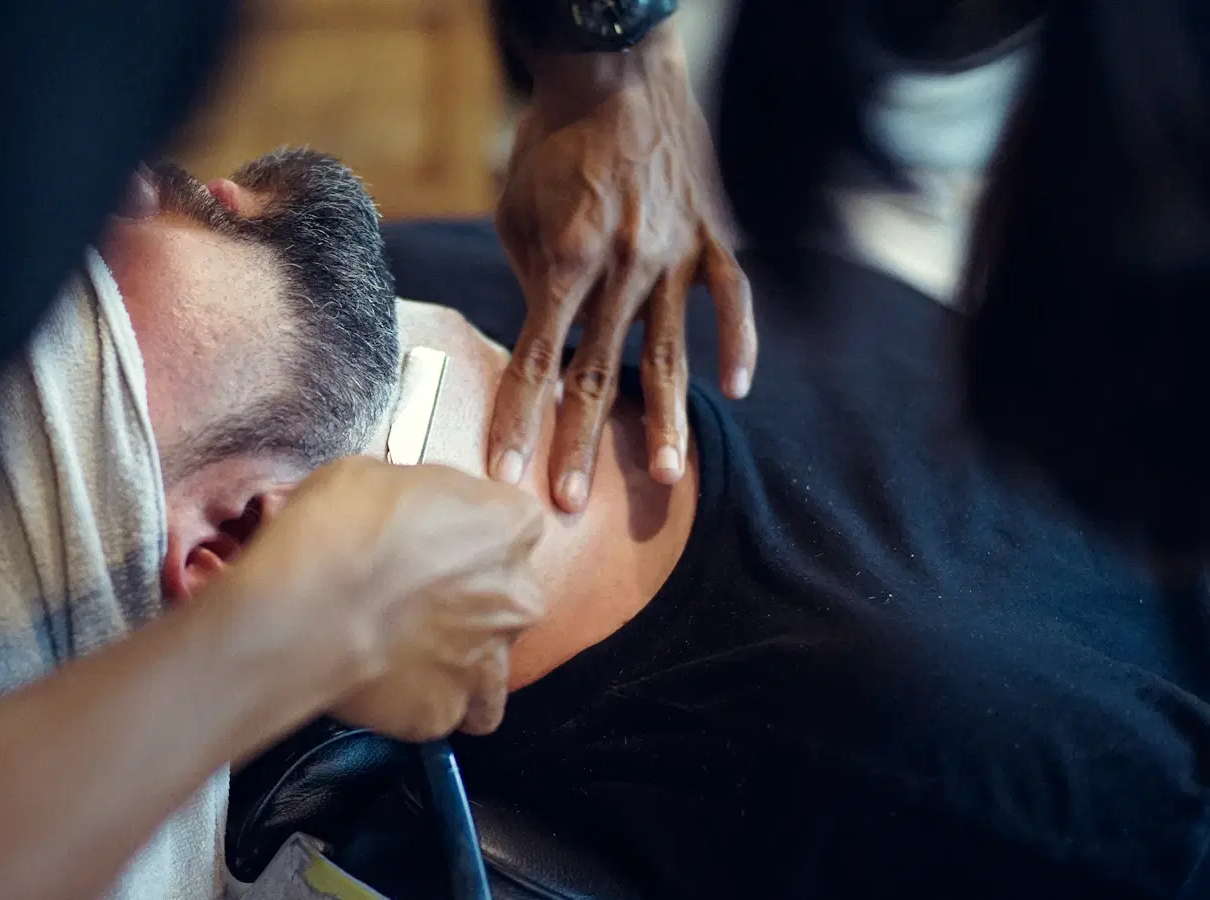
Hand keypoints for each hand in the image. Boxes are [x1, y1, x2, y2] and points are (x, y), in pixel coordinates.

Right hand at [235, 456, 545, 740]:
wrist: (299, 607)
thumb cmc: (335, 530)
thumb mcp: (376, 474)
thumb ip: (418, 499)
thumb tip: (407, 513)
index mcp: (510, 525)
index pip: (513, 525)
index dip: (468, 531)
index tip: (434, 537)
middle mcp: (515, 597)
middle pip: (507, 597)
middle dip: (468, 598)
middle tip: (410, 596)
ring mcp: (485, 661)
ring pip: (490, 669)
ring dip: (458, 661)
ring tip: (408, 652)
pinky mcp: (443, 711)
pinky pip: (440, 709)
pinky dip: (417, 700)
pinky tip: (382, 681)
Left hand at [490, 26, 757, 513]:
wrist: (614, 67)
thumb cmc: (551, 143)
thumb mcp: (518, 212)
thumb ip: (533, 282)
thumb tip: (546, 341)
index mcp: (567, 260)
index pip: (536, 361)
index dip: (518, 421)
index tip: (505, 475)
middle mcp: (625, 266)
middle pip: (602, 374)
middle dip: (583, 445)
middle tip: (571, 505)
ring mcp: (677, 254)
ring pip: (673, 353)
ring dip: (669, 422)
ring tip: (668, 480)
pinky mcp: (713, 235)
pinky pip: (734, 298)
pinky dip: (738, 344)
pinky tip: (737, 390)